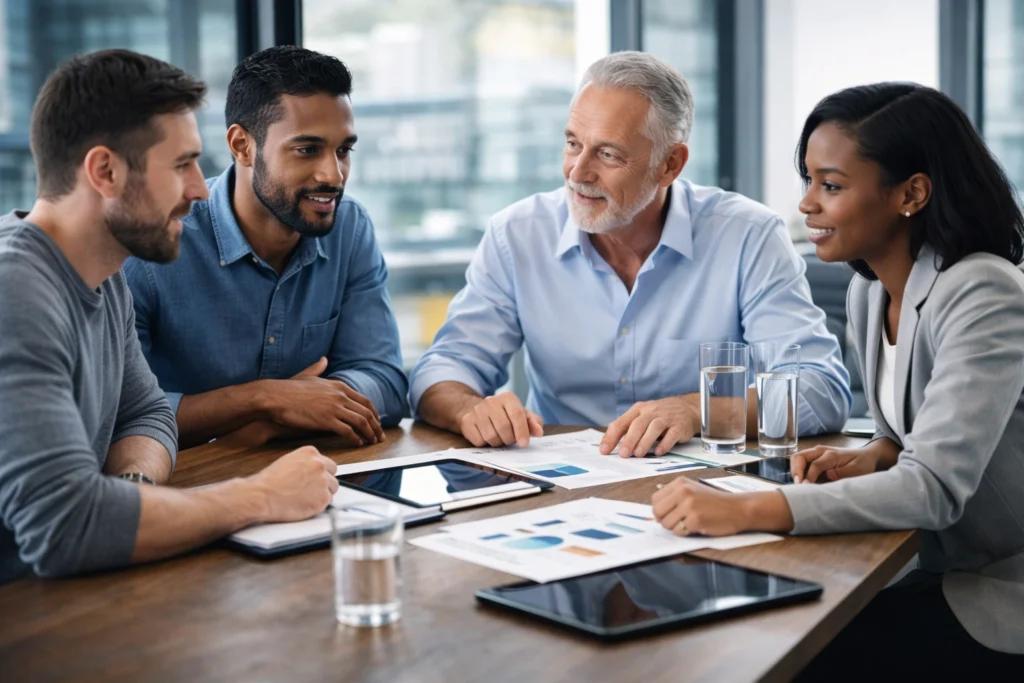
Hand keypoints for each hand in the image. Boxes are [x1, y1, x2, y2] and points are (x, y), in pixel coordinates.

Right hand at [250, 445, 338, 521]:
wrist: (263, 495)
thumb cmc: (268, 482)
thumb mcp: (287, 462)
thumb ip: (303, 464)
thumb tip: (309, 472)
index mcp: (310, 453)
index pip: (326, 463)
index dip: (320, 473)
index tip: (314, 479)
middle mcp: (320, 465)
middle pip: (332, 475)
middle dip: (324, 483)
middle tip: (311, 490)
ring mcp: (323, 481)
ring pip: (332, 489)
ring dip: (322, 494)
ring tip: (306, 499)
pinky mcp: (324, 498)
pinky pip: (328, 502)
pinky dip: (319, 505)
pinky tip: (305, 505)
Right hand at [262, 357, 384, 445]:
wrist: (275, 397)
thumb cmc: (288, 388)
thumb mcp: (307, 375)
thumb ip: (318, 369)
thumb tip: (324, 359)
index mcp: (339, 386)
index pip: (365, 401)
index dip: (374, 413)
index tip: (377, 422)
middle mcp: (340, 395)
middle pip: (366, 412)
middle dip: (376, 426)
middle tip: (380, 436)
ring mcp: (334, 407)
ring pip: (360, 422)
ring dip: (369, 434)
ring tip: (371, 442)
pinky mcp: (326, 420)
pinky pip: (347, 431)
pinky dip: (355, 438)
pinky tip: (357, 444)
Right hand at [458, 393, 543, 446]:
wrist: (479, 411)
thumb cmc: (505, 415)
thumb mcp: (521, 416)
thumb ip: (533, 422)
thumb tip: (539, 432)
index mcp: (507, 398)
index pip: (517, 414)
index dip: (522, 431)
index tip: (524, 443)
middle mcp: (491, 401)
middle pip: (504, 427)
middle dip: (509, 439)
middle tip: (510, 440)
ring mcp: (477, 411)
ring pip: (491, 436)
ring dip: (498, 442)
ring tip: (499, 437)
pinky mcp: (467, 421)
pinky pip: (479, 441)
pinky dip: (485, 443)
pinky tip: (486, 436)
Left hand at [600, 396, 699, 457]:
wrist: (687, 408)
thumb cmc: (660, 416)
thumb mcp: (642, 417)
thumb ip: (628, 429)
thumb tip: (610, 446)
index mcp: (638, 410)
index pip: (621, 422)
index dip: (611, 437)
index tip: (604, 451)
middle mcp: (651, 411)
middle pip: (638, 424)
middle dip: (629, 440)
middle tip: (623, 454)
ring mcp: (666, 418)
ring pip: (654, 428)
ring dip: (645, 441)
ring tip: (638, 454)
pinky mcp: (680, 426)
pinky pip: (672, 434)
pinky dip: (665, 444)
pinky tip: (658, 452)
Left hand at [651, 477, 751, 535]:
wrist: (738, 508)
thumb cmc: (715, 502)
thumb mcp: (693, 490)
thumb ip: (674, 496)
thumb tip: (654, 512)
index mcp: (680, 483)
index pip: (655, 499)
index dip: (660, 510)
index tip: (669, 514)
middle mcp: (683, 491)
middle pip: (657, 512)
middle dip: (664, 520)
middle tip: (678, 521)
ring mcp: (689, 505)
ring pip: (666, 524)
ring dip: (676, 527)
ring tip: (690, 522)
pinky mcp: (695, 519)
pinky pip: (678, 531)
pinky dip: (685, 533)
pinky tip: (697, 526)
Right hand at [790, 445, 880, 483]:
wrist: (865, 455)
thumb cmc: (862, 463)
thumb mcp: (858, 470)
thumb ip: (843, 472)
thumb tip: (828, 474)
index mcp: (831, 455)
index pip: (814, 465)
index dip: (808, 477)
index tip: (806, 488)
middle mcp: (821, 451)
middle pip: (799, 457)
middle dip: (795, 471)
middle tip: (798, 485)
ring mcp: (817, 453)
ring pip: (797, 458)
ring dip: (795, 470)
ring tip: (798, 483)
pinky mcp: (815, 457)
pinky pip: (801, 461)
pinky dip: (798, 470)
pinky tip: (802, 481)